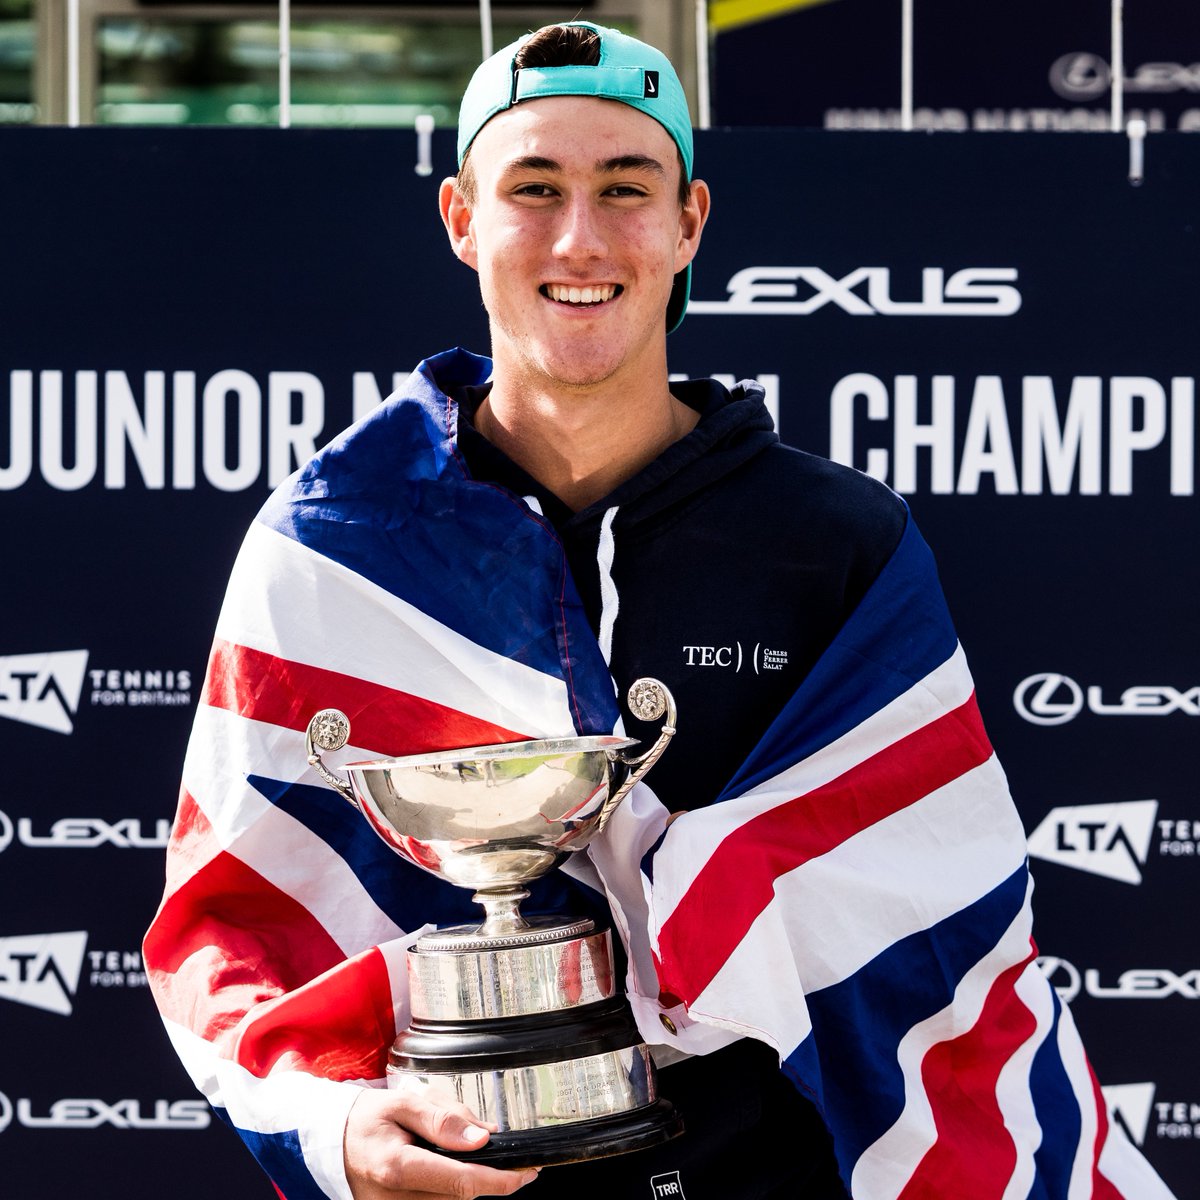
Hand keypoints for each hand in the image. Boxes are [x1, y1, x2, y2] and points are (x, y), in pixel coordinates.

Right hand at [344, 1088, 539, 1198]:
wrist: (332, 1143)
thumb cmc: (368, 1119)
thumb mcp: (403, 1103)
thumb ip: (443, 1119)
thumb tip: (482, 1137)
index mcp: (397, 1167)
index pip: (461, 1181)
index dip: (500, 1180)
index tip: (527, 1171)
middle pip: (461, 1194)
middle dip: (488, 1172)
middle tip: (502, 1148)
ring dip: (469, 1176)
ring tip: (463, 1146)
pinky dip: (452, 1183)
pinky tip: (451, 1162)